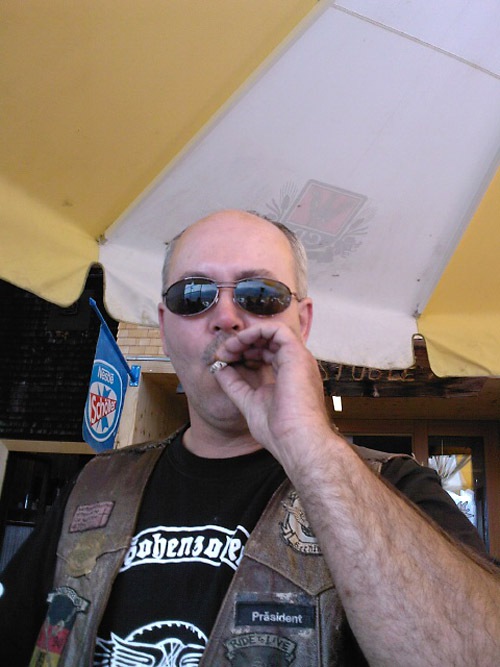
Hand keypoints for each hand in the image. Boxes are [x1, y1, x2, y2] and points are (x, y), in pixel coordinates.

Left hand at [211, 323, 331, 464]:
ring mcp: (298, 358)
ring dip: (245, 336)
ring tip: (227, 348)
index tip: (224, 361)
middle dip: (242, 343)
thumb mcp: (248, 402)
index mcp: (289, 375)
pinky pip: (276, 329)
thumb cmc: (279, 431)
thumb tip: (219, 368)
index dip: (244, 352)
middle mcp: (296, 364)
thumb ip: (234, 384)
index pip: (267, 352)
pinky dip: (254, 331)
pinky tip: (238, 343)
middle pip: (268, 340)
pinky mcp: (296, 354)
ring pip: (271, 331)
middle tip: (222, 354)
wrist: (296, 442)